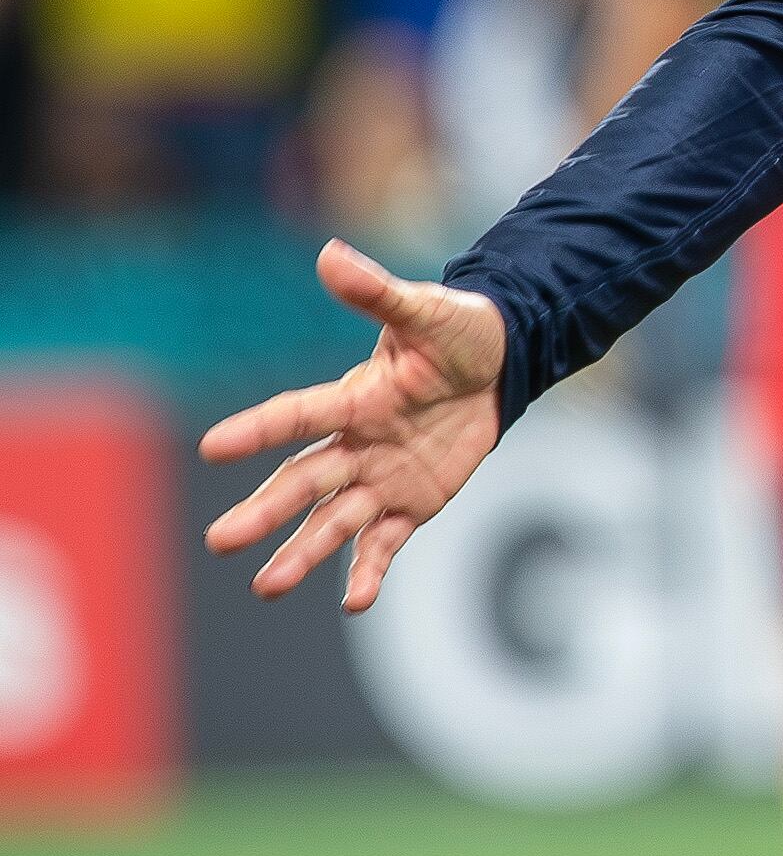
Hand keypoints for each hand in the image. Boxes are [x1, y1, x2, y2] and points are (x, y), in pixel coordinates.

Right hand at [200, 239, 507, 610]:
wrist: (497, 364)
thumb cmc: (455, 332)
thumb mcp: (424, 310)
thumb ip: (377, 292)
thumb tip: (328, 254)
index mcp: (354, 399)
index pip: (298, 415)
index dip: (259, 430)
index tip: (212, 447)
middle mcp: (357, 444)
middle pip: (304, 482)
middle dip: (265, 511)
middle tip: (221, 540)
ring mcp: (382, 478)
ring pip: (333, 521)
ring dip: (302, 553)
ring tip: (267, 587)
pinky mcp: (412, 503)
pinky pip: (386, 542)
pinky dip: (369, 571)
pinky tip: (353, 601)